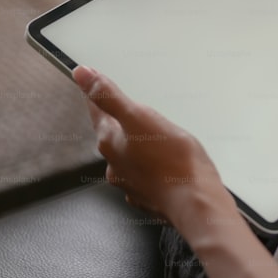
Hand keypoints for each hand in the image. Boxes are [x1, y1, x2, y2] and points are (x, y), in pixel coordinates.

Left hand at [72, 66, 234, 224]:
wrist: (195, 202)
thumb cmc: (173, 161)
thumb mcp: (140, 117)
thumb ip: (109, 96)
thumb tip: (81, 75)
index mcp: (111, 143)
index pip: (97, 112)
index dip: (96, 95)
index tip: (94, 83)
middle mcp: (115, 166)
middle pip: (112, 136)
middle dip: (121, 123)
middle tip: (133, 111)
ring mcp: (131, 184)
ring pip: (128, 158)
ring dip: (137, 147)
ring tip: (153, 138)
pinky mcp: (149, 196)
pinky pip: (144, 176)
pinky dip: (150, 168)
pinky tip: (164, 164)